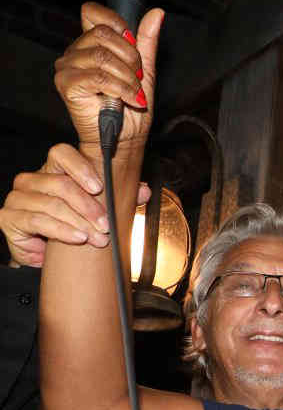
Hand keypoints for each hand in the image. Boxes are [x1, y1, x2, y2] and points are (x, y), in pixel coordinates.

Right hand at [1, 144, 149, 266]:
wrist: (44, 255)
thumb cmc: (70, 226)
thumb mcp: (96, 211)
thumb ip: (119, 197)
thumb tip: (143, 190)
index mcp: (52, 171)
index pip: (61, 154)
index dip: (81, 167)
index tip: (100, 187)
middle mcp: (32, 180)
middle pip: (60, 183)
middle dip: (89, 207)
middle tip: (107, 225)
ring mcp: (18, 198)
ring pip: (52, 204)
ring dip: (79, 222)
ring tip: (98, 237)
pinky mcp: (9, 217)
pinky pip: (37, 220)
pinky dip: (61, 230)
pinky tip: (78, 238)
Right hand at [54, 2, 164, 152]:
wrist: (125, 140)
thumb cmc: (131, 109)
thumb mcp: (145, 70)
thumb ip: (146, 42)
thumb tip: (156, 14)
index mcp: (91, 44)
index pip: (92, 13)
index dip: (117, 24)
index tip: (133, 46)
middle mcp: (75, 52)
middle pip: (103, 34)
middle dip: (130, 58)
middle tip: (137, 78)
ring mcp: (68, 67)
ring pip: (103, 56)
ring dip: (128, 78)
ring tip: (133, 93)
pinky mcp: (66, 84)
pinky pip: (98, 76)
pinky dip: (121, 89)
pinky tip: (128, 99)